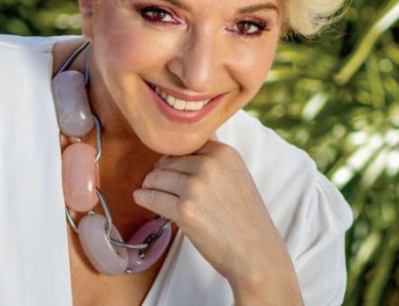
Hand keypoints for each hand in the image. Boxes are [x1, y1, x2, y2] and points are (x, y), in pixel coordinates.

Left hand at [133, 140, 303, 304]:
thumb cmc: (244, 219)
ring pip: (156, 177)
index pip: (184, 145)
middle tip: (163, 188)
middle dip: (161, 174)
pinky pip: (152, 197)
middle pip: (167, 160)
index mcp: (224, 153)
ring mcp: (196, 186)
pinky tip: (141, 199)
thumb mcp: (236, 176)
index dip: (174, 159)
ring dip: (151, 186)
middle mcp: (210, 164)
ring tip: (153, 195)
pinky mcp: (185, 209)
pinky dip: (143, 198)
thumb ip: (212, 159)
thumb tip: (181, 144)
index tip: (170, 170)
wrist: (256, 254)